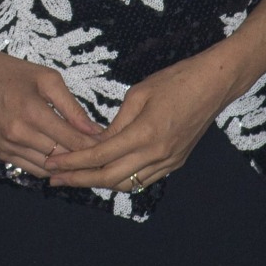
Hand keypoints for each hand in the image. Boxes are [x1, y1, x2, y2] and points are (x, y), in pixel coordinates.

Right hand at [0, 43, 103, 178]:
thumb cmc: (9, 71)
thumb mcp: (45, 78)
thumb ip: (71, 106)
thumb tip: (95, 131)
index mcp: (32, 112)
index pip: (74, 141)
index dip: (96, 146)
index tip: (112, 144)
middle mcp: (18, 134)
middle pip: (63, 157)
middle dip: (85, 157)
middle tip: (104, 154)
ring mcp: (7, 147)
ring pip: (49, 168)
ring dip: (68, 166)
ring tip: (85, 159)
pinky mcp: (0, 153)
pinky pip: (32, 168)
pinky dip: (49, 166)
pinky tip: (60, 158)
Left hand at [44, 53, 235, 192]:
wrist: (213, 85)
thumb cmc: (174, 81)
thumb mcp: (138, 94)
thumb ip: (117, 123)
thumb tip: (97, 143)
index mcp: (144, 134)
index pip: (100, 155)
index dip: (73, 162)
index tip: (52, 163)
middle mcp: (157, 154)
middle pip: (110, 177)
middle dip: (79, 180)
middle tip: (55, 178)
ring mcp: (169, 161)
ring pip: (128, 183)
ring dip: (100, 183)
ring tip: (75, 177)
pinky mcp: (176, 162)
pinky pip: (144, 179)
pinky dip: (122, 179)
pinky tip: (106, 173)